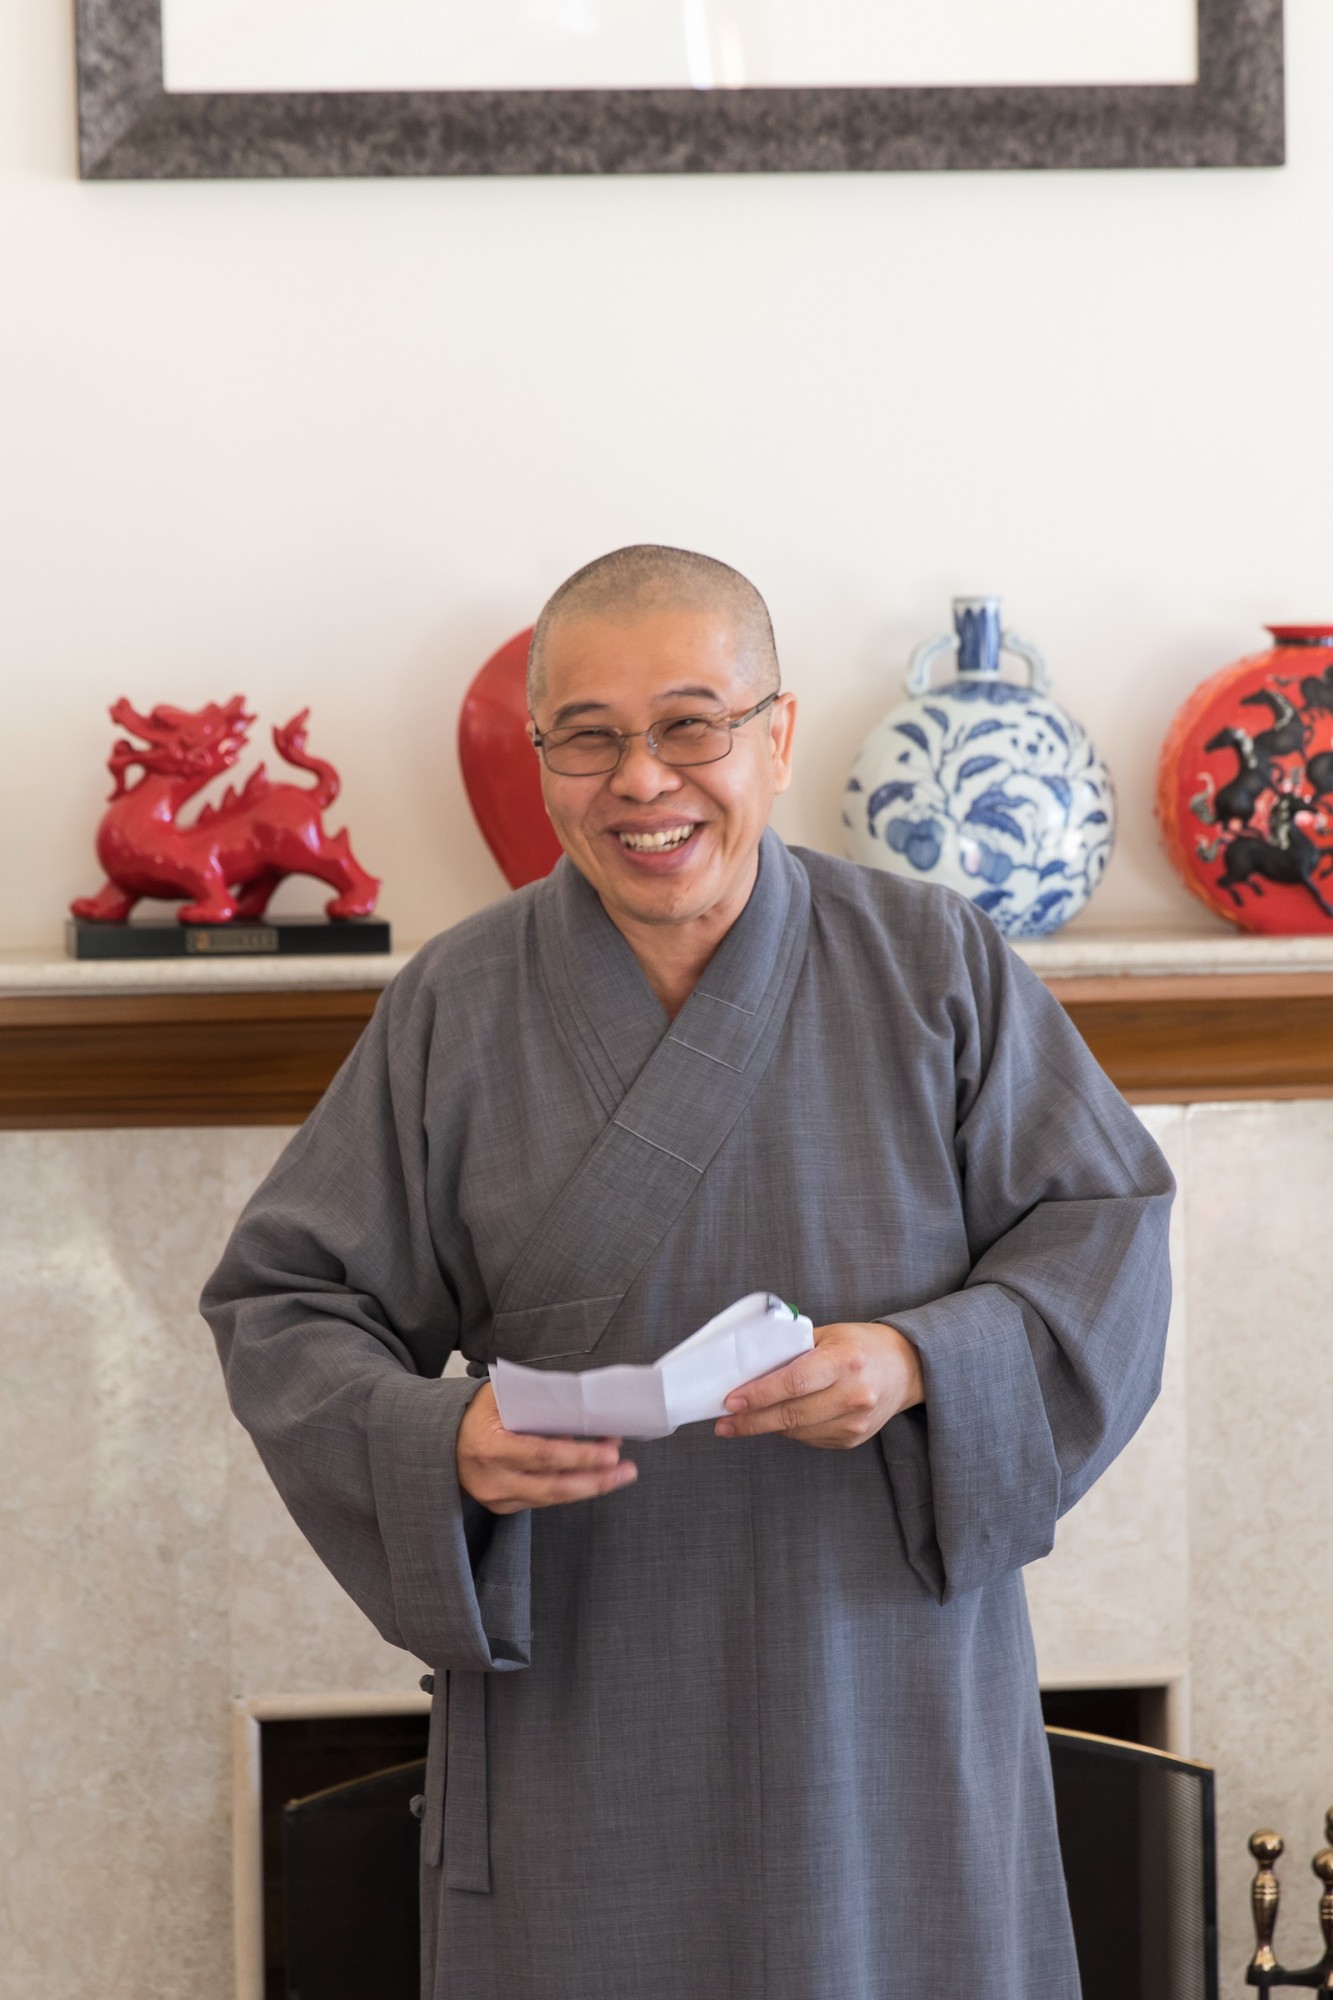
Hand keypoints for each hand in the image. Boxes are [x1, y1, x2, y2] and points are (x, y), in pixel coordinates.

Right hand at [456, 1382, 637, 1514]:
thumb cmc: (474, 1412)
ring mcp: (496, 1497)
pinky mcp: (501, 1506)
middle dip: (596, 1480)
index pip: (544, 1455)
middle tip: (627, 1470)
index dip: (581, 1456)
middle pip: (554, 1487)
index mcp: (490, 1447)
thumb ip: (535, 1402)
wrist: (438, 1441)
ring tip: (619, 1474)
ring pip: (552, 1498)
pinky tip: (591, 1479)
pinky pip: (542, 1500)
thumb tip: (580, 1408)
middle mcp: (493, 1479)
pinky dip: (569, 1489)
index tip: (611, 1450)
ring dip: (589, 1486)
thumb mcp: (498, 1397)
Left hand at [714, 1322, 923, 1450]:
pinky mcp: (854, 1439)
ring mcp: (856, 1422)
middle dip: (752, 1420)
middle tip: (725, 1422)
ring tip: (743, 1420)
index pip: (794, 1382)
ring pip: (798, 1431)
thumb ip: (793, 1351)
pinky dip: (790, 1430)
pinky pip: (810, 1439)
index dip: (759, 1395)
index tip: (731, 1401)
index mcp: (845, 1361)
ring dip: (767, 1426)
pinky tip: (780, 1419)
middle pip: (792, 1414)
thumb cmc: (860, 1345)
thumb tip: (750, 1371)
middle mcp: (854, 1394)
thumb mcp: (829, 1335)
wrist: (906, 1368)